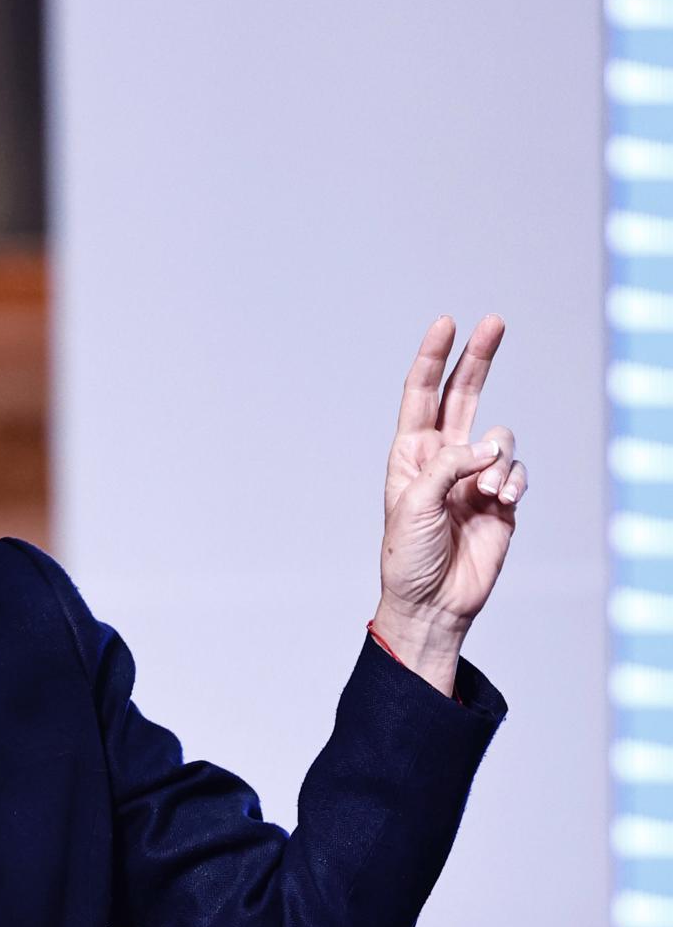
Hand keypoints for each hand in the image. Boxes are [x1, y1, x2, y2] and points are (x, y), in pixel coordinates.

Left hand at [372, 313, 527, 674]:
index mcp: (410, 454)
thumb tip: (486, 447)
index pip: (422, 395)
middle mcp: (443, 458)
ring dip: (499, 459)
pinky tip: (503, 501)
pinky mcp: (501, 499)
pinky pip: (517, 471)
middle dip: (479, 359)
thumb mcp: (413, 505)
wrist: (433, 603)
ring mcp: (474, 476)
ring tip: (488, 492)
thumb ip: (447, 466)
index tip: (446, 323)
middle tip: (494, 322)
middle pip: (464, 395)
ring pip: (500, 439)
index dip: (434, 358)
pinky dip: (514, 481)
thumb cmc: (408, 558)